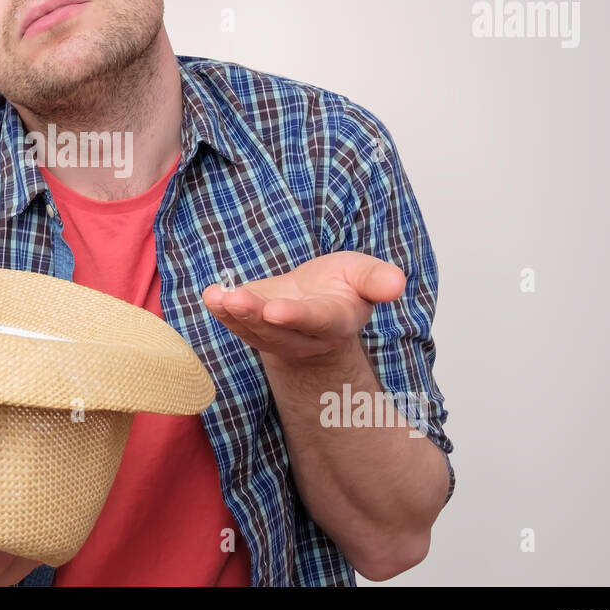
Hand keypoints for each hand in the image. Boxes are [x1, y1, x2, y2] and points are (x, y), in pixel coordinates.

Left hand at [201, 251, 404, 364]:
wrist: (317, 301)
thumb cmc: (342, 285)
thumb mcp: (364, 275)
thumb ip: (378, 280)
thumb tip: (397, 283)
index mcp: (334, 321)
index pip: (316, 320)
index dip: (296, 316)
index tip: (277, 310)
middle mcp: (303, 335)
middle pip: (278, 330)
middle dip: (256, 316)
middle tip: (237, 300)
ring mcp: (275, 335)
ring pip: (253, 330)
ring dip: (233, 315)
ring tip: (218, 297)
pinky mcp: (253, 328)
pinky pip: (236, 324)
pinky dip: (221, 311)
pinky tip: (211, 296)